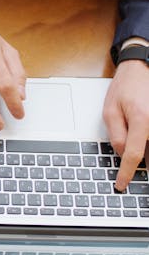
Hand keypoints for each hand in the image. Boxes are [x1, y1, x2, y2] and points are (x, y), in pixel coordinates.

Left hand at [103, 60, 148, 190]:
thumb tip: (121, 155)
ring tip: (136, 145)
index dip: (126, 173)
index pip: (133, 155)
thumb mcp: (110, 111)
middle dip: (141, 164)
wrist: (142, 70)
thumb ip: (116, 135)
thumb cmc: (126, 87)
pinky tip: (144, 149)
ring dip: (146, 154)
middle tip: (129, 170)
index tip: (121, 184)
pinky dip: (148, 147)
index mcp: (142, 120)